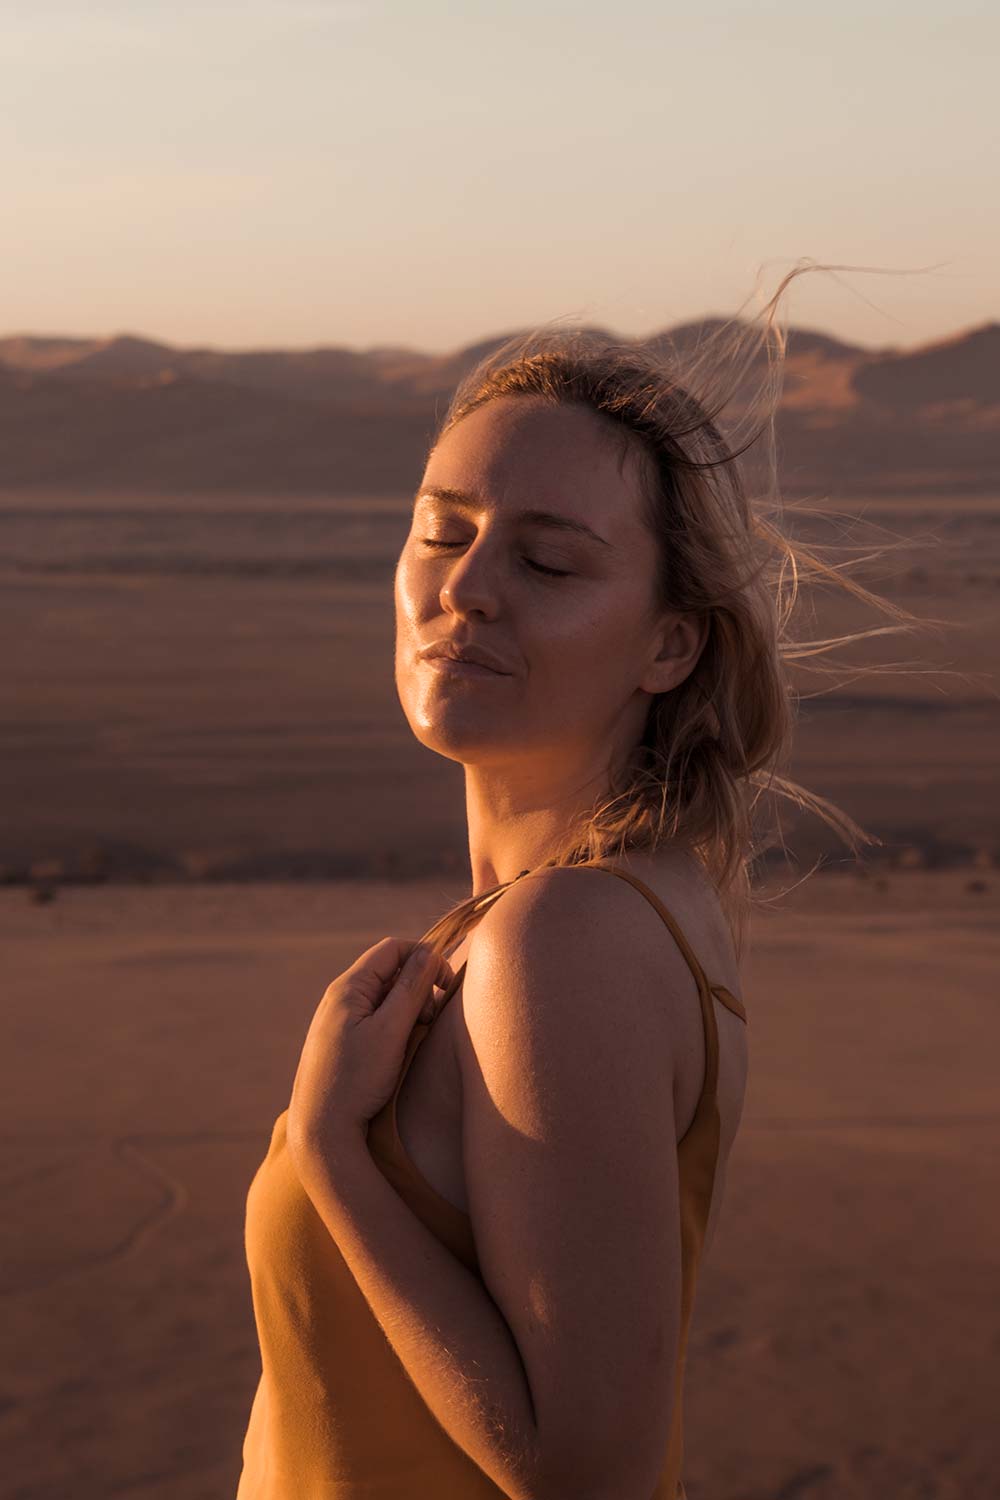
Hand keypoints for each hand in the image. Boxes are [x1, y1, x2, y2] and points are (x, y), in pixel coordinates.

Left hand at [286, 938, 454, 1170]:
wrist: (321, 1128)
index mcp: (348, 987)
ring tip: (416, 1037)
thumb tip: (428, 953)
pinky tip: (401, 1049)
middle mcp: (341, 997)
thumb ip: (410, 989)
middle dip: (418, 988)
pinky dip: (396, 1025)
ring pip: (386, 996)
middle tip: (429, 1020)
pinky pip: (376, 1018)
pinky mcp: (344, 1040)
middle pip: (391, 971)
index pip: (393, 949)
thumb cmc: (356, 1079)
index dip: (424, 958)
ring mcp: (340, 1020)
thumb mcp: (390, 1031)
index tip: (445, 986)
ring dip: (409, 1009)